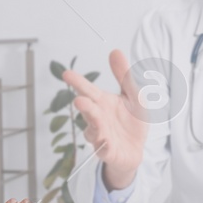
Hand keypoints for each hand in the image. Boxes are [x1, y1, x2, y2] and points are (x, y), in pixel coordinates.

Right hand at [64, 49, 147, 190]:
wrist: (135, 149)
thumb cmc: (131, 121)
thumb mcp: (134, 95)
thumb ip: (124, 76)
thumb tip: (115, 51)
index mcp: (103, 102)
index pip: (88, 90)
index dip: (78, 82)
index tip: (66, 74)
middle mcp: (98, 118)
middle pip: (88, 110)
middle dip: (84, 105)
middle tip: (79, 100)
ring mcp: (100, 135)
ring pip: (93, 129)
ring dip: (93, 124)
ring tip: (96, 118)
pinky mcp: (107, 151)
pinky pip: (103, 149)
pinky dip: (103, 145)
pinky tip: (105, 140)